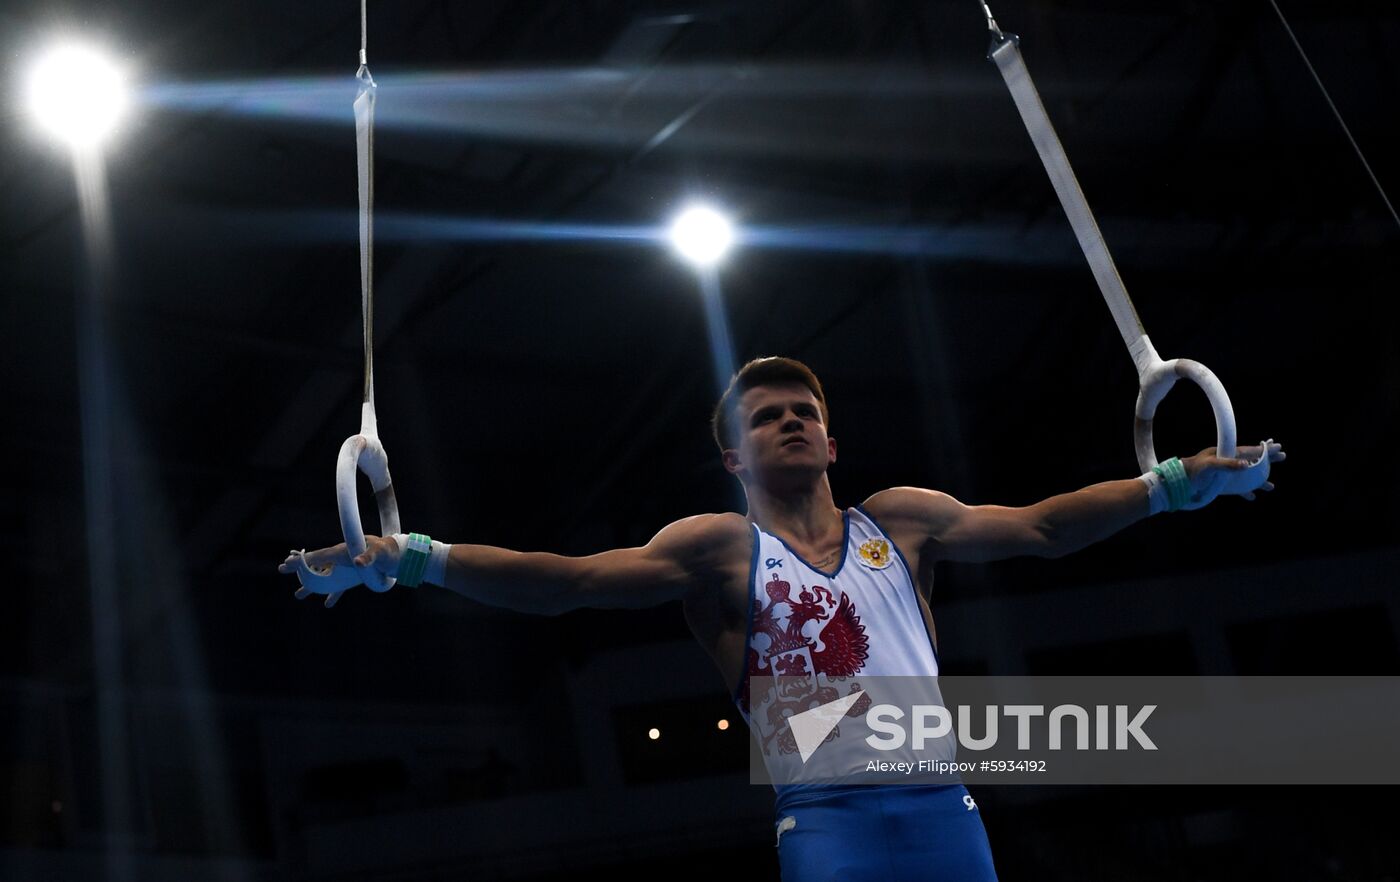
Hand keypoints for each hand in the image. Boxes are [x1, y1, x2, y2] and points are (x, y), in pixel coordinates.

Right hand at [277, 535, 400, 607]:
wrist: (395, 555)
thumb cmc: (384, 550)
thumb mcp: (377, 552)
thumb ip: (368, 557)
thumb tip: (357, 561)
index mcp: (342, 551)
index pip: (318, 556)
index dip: (302, 560)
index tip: (286, 563)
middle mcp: (340, 559)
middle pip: (315, 565)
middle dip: (299, 569)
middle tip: (281, 569)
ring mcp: (345, 569)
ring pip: (324, 578)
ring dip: (312, 586)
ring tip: (298, 595)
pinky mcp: (352, 578)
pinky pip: (339, 588)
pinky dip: (333, 595)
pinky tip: (327, 604)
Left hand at [1181, 440, 1285, 507]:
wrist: (1180, 480)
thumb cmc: (1194, 469)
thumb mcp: (1210, 465)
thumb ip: (1227, 464)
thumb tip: (1246, 465)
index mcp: (1227, 453)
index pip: (1250, 450)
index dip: (1264, 449)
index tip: (1278, 447)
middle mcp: (1229, 462)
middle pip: (1253, 460)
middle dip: (1268, 460)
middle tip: (1283, 456)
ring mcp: (1227, 474)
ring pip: (1248, 477)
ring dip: (1259, 480)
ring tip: (1271, 486)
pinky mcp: (1222, 485)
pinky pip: (1238, 488)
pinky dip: (1245, 492)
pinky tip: (1252, 496)